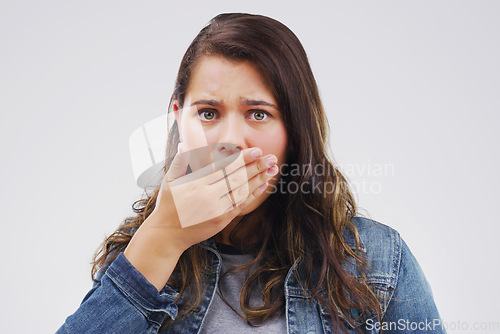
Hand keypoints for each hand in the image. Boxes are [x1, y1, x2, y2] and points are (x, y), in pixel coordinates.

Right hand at [150, 144, 277, 252]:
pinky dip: (253, 194)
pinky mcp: (221, 220)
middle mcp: (208, 196)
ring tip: (272, 169)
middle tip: (271, 157)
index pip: (224, 167)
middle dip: (256, 167)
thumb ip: (180, 162)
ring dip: (259, 179)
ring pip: (242, 191)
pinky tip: (263, 185)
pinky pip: (240, 205)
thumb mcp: (169, 181)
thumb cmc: (168, 205)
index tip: (256, 150)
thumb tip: (184, 144)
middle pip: (237, 178)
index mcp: (196, 183)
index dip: (242, 158)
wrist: (167, 234)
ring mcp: (216, 209)